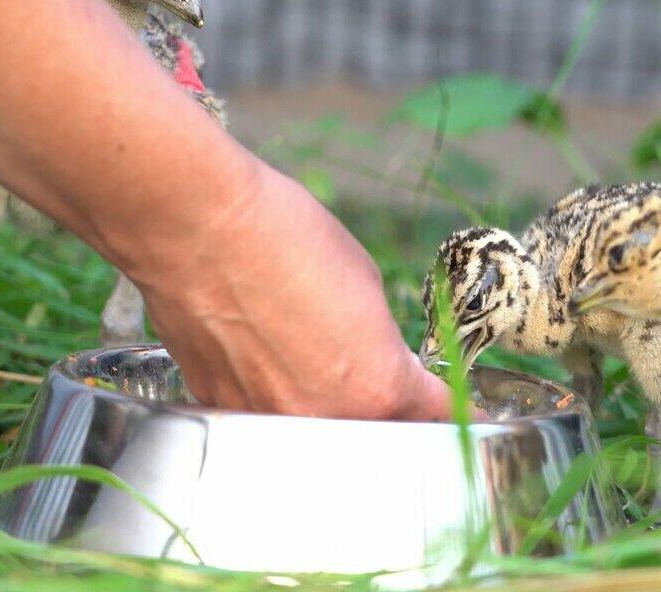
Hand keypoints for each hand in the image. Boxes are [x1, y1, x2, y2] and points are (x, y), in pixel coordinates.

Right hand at [133, 166, 454, 420]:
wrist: (197, 226)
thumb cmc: (285, 238)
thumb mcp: (365, 284)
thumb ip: (382, 341)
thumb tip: (381, 361)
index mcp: (378, 389)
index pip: (434, 415)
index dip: (453, 409)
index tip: (463, 410)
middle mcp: (323, 420)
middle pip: (372, 434)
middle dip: (381, 409)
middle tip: (372, 371)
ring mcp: (266, 421)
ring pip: (312, 430)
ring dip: (321, 404)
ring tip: (304, 350)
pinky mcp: (219, 408)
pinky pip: (261, 416)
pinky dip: (270, 395)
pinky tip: (261, 351)